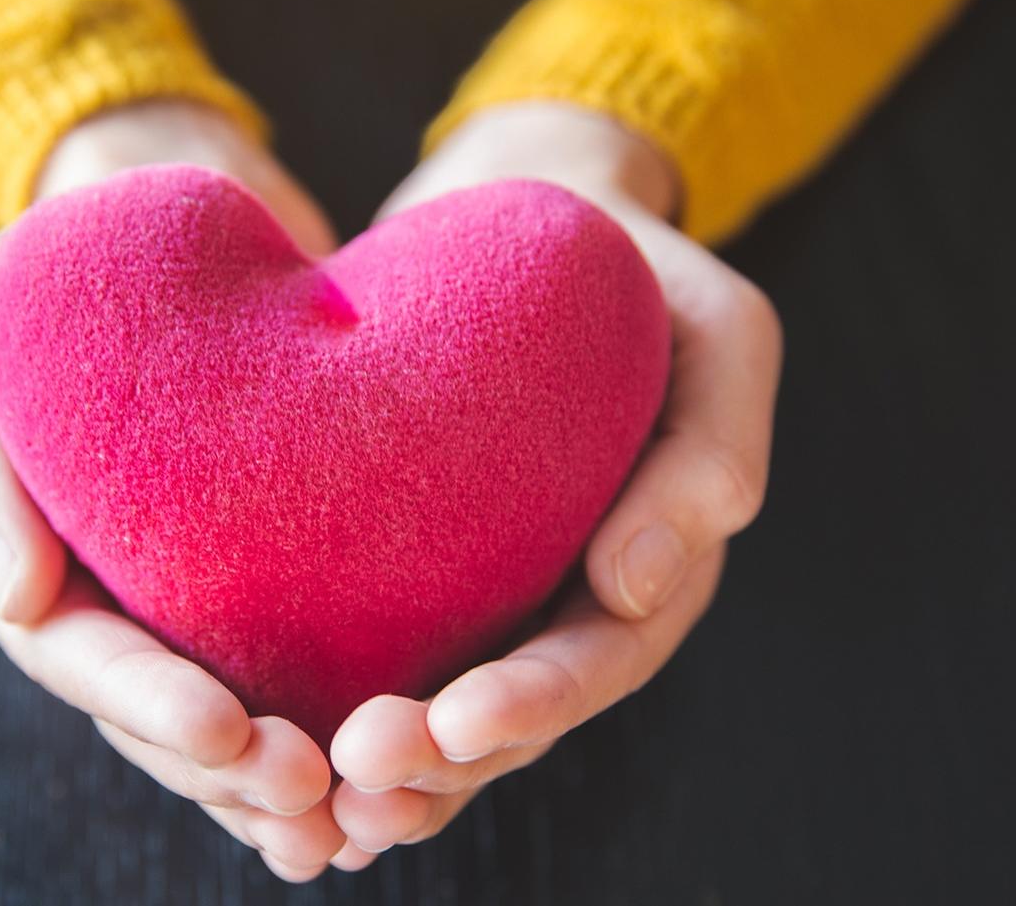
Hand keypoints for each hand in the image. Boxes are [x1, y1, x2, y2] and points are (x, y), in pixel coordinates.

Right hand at [0, 100, 349, 881]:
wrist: (177, 198)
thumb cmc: (60, 251)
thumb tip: (16, 602)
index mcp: (35, 552)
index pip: (77, 656)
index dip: (147, 706)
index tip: (231, 731)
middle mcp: (115, 585)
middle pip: (159, 711)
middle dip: (229, 765)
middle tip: (312, 794)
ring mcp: (194, 577)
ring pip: (232, 707)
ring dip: (281, 776)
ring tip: (352, 822)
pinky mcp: (281, 554)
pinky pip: (303, 652)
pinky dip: (338, 716)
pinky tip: (399, 772)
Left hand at [328, 101, 781, 858]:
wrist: (530, 214)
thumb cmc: (636, 269)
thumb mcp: (717, 326)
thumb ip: (718, 437)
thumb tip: (662, 568)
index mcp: (657, 552)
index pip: (607, 651)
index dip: (540, 699)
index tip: (461, 720)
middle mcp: (579, 594)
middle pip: (521, 706)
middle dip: (448, 754)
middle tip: (363, 768)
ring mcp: (504, 589)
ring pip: (456, 709)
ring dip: (399, 765)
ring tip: (325, 800)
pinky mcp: (426, 568)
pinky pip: (396, 657)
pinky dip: (351, 711)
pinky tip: (297, 763)